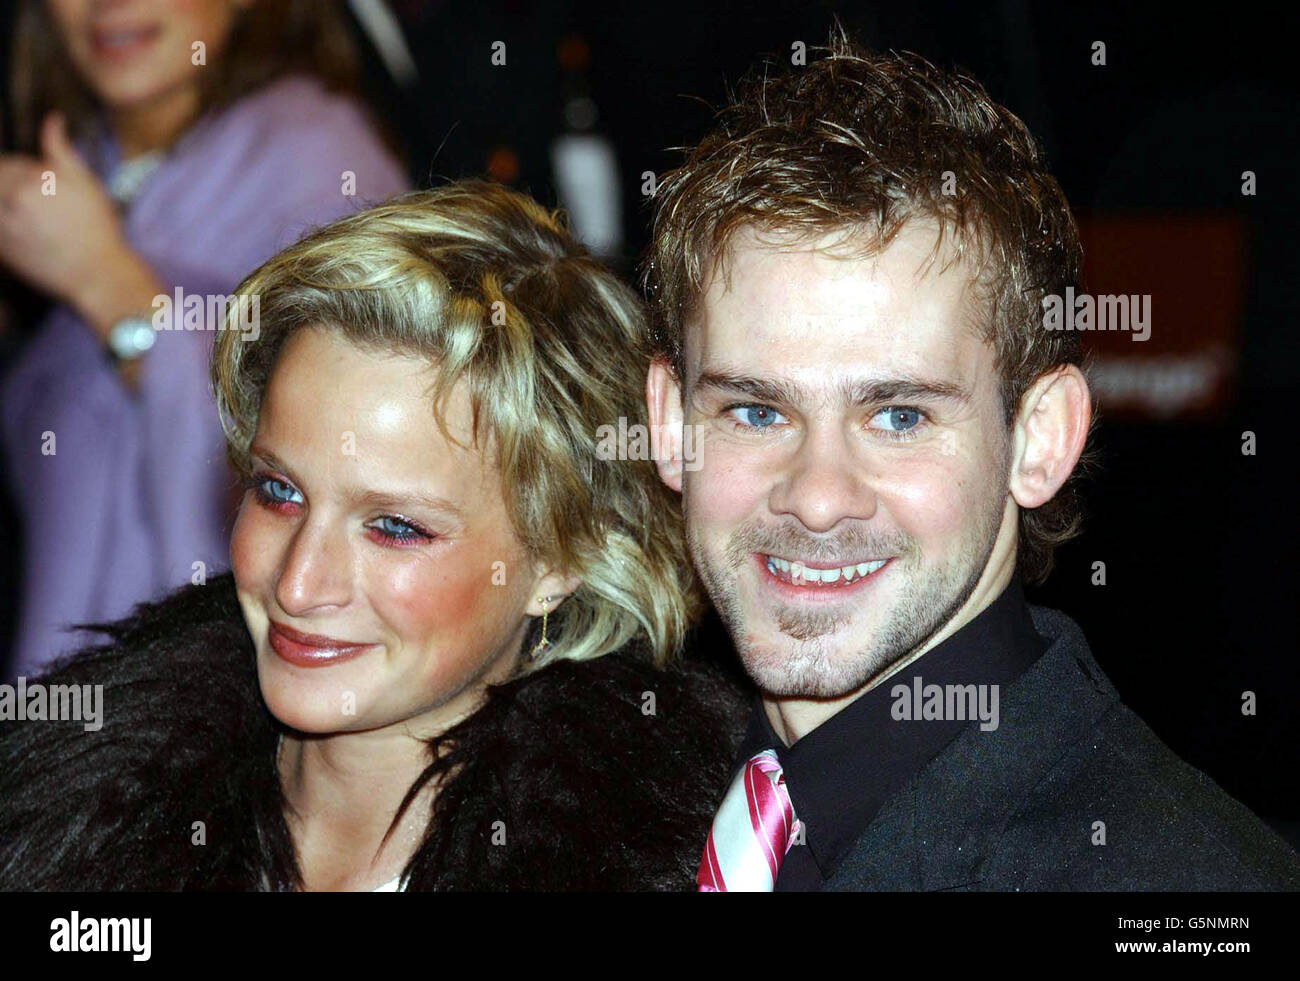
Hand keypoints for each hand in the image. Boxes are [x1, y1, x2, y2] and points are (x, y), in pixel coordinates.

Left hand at [0, 113, 135, 313]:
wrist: (98, 275)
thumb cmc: (98, 228)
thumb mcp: (85, 181)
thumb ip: (60, 148)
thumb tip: (53, 119)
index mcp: (27, 179)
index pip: (7, 163)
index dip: (26, 172)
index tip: (47, 189)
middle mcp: (9, 200)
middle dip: (13, 189)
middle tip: (44, 210)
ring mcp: (0, 227)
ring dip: (9, 208)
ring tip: (37, 223)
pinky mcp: (0, 251)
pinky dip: (7, 229)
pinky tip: (30, 238)